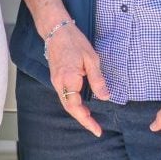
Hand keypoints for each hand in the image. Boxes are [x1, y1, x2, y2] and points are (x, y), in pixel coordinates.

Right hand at [45, 22, 109, 137]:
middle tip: (96, 128)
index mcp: (69, 79)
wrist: (56, 30)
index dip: (86, 120)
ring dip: (77, 112)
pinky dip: (73, 104)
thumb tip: (105, 97)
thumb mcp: (91, 59)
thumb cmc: (74, 41)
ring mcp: (56, 80)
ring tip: (90, 119)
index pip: (76, 107)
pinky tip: (81, 105)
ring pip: (66, 102)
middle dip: (82, 120)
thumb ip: (97, 80)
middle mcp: (59, 83)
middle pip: (69, 108)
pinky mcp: (56, 77)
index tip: (97, 130)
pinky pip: (64, 95)